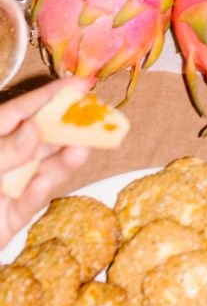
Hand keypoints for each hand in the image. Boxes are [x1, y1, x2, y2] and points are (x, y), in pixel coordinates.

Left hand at [0, 80, 89, 247]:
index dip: (48, 97)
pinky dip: (39, 190)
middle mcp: (0, 162)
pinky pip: (29, 201)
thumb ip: (3, 151)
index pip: (19, 112)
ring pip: (41, 169)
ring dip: (62, 159)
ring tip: (84, 148)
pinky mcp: (10, 220)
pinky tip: (47, 178)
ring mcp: (6, 190)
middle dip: (67, 128)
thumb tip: (33, 129)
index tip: (80, 85)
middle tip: (98, 117)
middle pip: (38, 139)